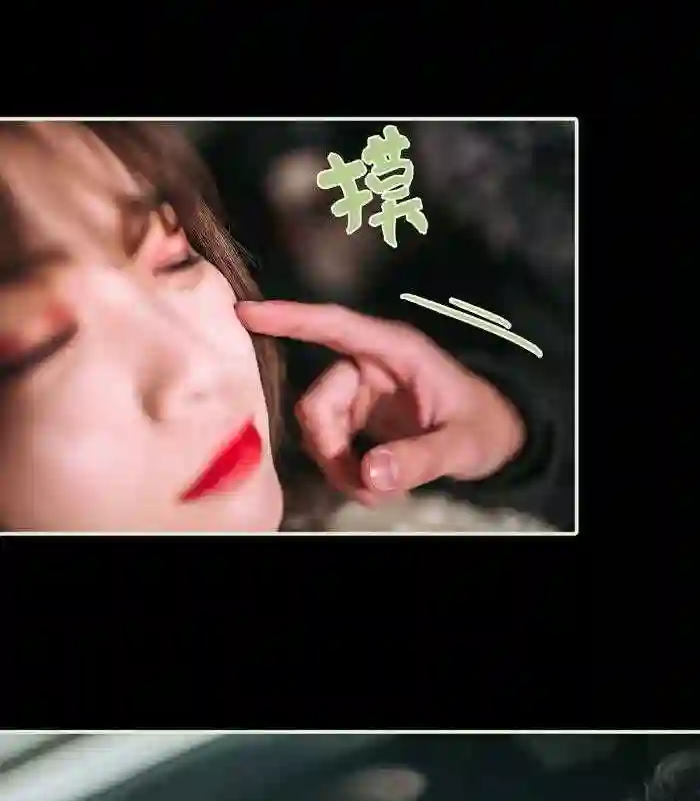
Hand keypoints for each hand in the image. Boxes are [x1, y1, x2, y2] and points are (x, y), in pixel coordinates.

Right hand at [236, 298, 525, 503]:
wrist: (493, 438)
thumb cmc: (483, 427)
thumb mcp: (461, 445)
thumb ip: (419, 459)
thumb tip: (370, 475)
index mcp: (394, 350)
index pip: (334, 326)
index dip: (289, 317)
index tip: (244, 311)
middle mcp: (368, 365)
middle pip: (318, 402)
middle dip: (333, 449)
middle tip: (365, 485)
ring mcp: (358, 392)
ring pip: (318, 428)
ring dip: (339, 465)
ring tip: (379, 489)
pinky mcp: (353, 417)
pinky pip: (327, 443)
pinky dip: (344, 471)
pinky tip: (375, 484)